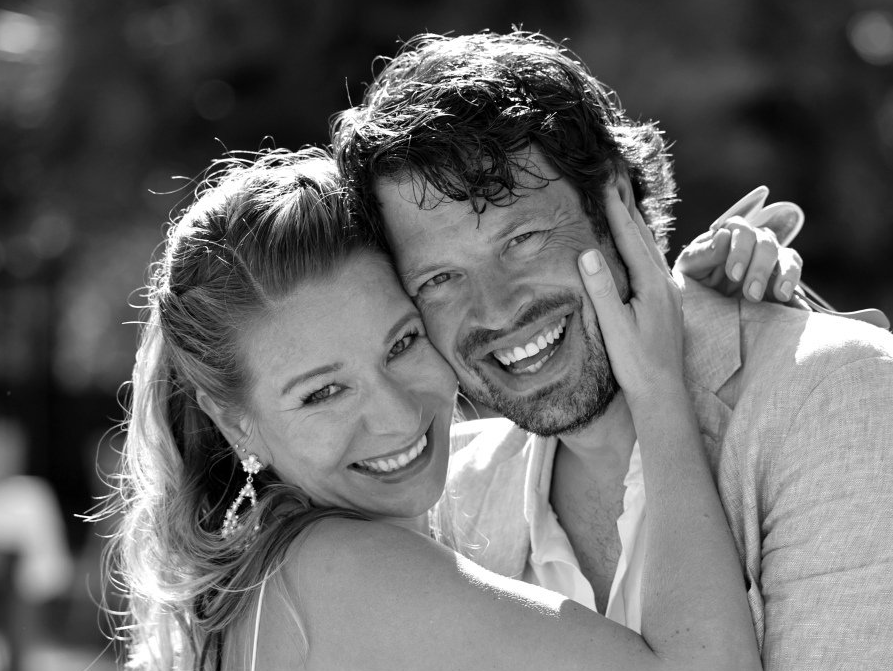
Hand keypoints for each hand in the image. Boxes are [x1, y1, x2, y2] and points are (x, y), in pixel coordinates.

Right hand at [577, 187, 683, 403]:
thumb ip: (602, 289)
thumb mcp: (614, 328)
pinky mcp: (665, 303)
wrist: (663, 394)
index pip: (630, 238)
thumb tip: (587, 252)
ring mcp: (667, 293)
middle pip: (644, 237)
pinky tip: (636, 246)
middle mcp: (664, 284)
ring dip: (635, 224)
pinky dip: (640, 245)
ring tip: (624, 202)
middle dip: (628, 206)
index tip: (605, 182)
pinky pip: (651, 263)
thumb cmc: (636, 364)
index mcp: (652, 285)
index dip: (615, 209)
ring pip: (650, 249)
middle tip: (615, 179)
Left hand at [675, 187, 803, 302]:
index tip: (734, 274)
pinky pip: (794, 274)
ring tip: (780, 295)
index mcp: (731, 233)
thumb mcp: (690, 267)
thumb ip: (704, 253)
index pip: (742, 230)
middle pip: (767, 244)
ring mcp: (771, 259)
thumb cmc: (694, 278)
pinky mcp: (782, 277)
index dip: (740, 251)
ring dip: (784, 275)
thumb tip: (724, 236)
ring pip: (787, 256)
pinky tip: (789, 298)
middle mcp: (755, 241)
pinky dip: (794, 283)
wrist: (704, 304)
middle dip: (760, 269)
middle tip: (751, 294)